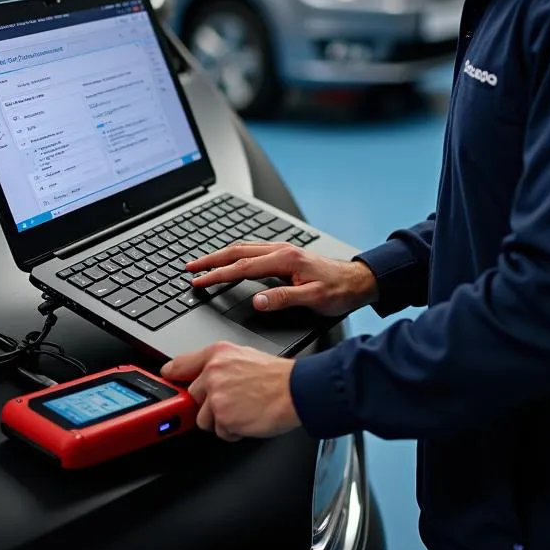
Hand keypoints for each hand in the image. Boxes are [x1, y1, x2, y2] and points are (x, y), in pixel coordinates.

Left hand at [161, 342, 299, 440]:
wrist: (295, 390)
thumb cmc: (276, 375)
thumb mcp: (243, 355)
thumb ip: (219, 364)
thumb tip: (203, 374)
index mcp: (217, 354)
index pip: (180, 364)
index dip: (172, 374)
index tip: (167, 378)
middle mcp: (212, 372)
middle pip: (192, 396)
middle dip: (208, 404)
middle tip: (231, 401)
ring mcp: (216, 396)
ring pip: (204, 418)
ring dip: (220, 420)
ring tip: (242, 410)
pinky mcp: (223, 418)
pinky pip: (220, 432)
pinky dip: (233, 431)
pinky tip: (247, 418)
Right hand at [187, 243, 378, 316]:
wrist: (359, 280)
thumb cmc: (339, 291)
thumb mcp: (314, 299)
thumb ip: (284, 299)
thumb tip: (257, 300)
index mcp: (284, 260)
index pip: (242, 267)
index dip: (218, 275)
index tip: (199, 281)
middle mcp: (281, 251)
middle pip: (237, 252)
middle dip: (211, 259)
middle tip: (190, 268)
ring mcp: (283, 250)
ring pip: (244, 249)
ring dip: (221, 255)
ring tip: (203, 263)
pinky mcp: (286, 254)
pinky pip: (253, 251)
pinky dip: (236, 254)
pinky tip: (231, 260)